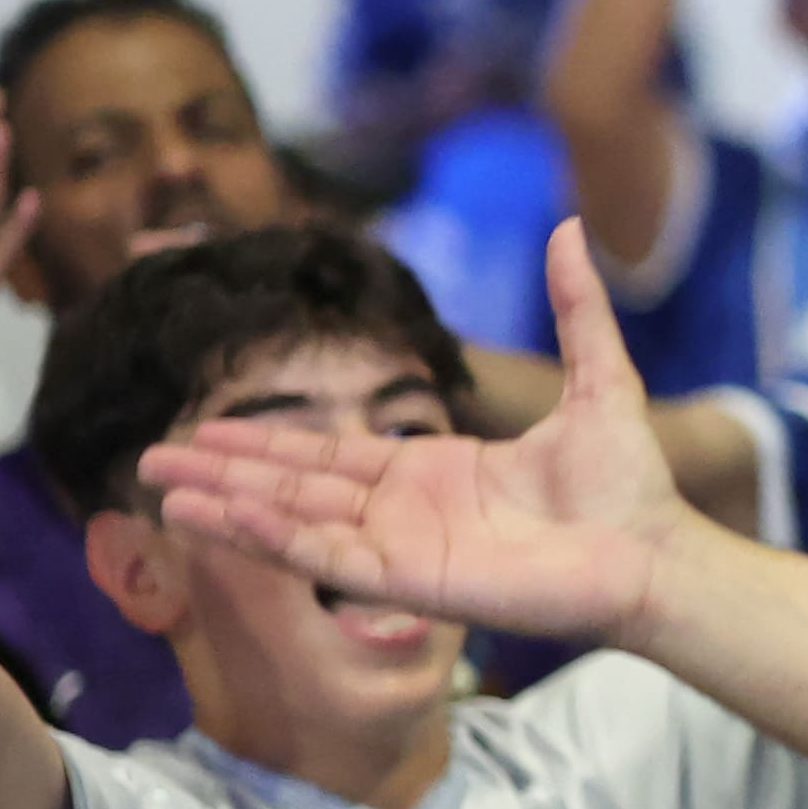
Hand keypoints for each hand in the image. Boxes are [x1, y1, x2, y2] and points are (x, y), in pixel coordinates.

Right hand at [139, 225, 685, 643]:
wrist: (656, 550)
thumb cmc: (631, 482)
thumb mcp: (598, 379)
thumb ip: (576, 307)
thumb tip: (568, 225)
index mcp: (431, 471)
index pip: (326, 454)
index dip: (265, 442)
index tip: (205, 427)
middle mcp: (405, 513)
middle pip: (292, 488)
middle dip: (222, 473)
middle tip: (151, 461)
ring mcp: (403, 550)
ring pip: (293, 524)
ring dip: (227, 506)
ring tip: (160, 490)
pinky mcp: (412, 583)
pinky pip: (326, 560)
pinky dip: (271, 539)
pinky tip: (220, 517)